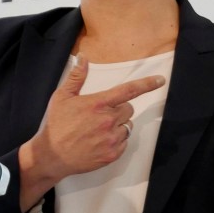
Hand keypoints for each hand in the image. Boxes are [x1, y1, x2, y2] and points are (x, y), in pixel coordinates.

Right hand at [18, 54, 164, 210]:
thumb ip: (77, 77)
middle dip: (120, 109)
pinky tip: (100, 141)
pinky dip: (117, 140)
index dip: (147, 84)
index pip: (128, 90)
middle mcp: (108, 120)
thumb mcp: (62, 97)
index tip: (160, 80)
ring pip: (127, 126)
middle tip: (102, 114)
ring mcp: (112, 139)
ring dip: (118, 125)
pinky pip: (124, 142)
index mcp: (98, 104)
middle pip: (129, 109)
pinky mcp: (113, 154)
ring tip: (99, 130)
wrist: (53, 155)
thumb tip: (83, 58)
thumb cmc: (57, 125)